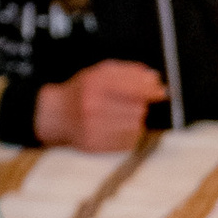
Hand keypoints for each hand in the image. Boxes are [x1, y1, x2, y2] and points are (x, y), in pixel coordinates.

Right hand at [34, 60, 164, 154]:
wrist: (55, 115)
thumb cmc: (81, 92)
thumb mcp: (99, 73)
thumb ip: (127, 72)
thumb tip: (154, 78)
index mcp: (94, 84)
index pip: (132, 88)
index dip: (151, 90)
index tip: (162, 92)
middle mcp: (93, 106)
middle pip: (137, 108)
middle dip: (140, 105)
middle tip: (132, 103)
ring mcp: (93, 128)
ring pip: (135, 126)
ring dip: (136, 120)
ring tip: (122, 115)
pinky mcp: (95, 145)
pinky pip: (128, 141)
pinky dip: (130, 134)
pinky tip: (119, 127)